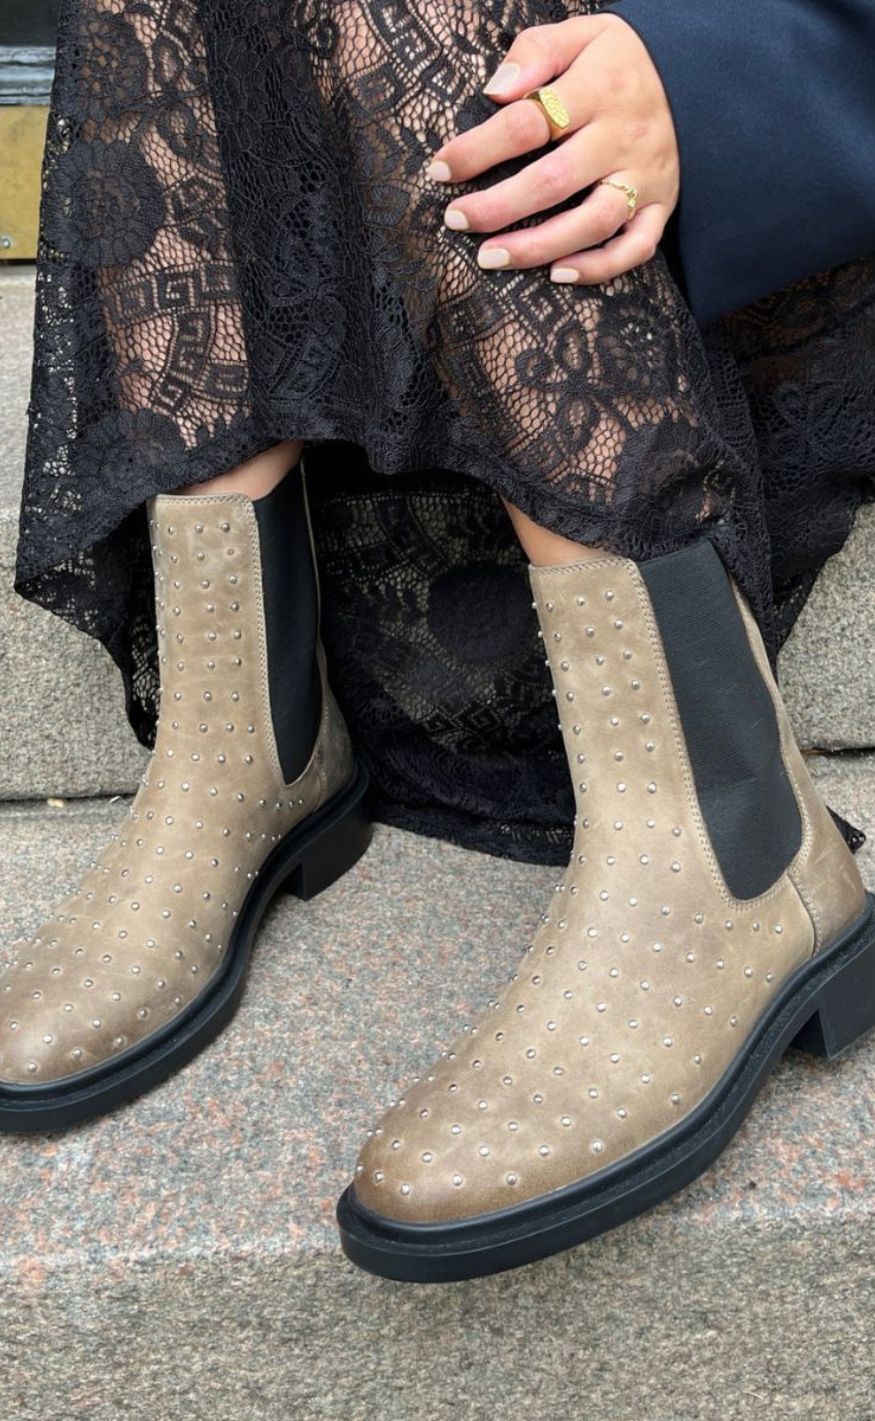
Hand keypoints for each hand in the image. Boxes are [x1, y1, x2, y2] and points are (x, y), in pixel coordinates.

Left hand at [425, 14, 679, 283]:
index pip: (529, 122)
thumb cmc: (619, 61)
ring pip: (591, 223)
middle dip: (498, 206)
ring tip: (489, 257)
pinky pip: (636, 248)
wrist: (696, 76)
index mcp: (600, 88)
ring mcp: (646, 177)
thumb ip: (536, 52)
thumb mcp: (583, 34)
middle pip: (554, 181)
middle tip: (456, 220)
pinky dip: (598, 268)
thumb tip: (495, 91)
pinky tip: (557, 274)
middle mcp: (624, 137)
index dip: (479, 149)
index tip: (439, 169)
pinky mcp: (662, 205)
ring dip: (537, 247)